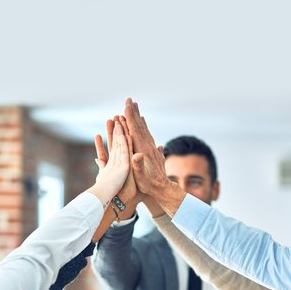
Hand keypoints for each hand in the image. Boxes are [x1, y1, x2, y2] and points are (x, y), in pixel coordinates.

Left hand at [95, 116, 142, 208]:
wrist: (120, 200)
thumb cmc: (114, 189)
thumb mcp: (104, 174)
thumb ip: (102, 165)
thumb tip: (97, 159)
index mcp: (117, 159)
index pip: (115, 142)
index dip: (114, 132)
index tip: (113, 120)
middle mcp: (122, 159)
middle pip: (118, 140)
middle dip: (118, 127)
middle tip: (116, 114)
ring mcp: (125, 161)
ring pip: (123, 142)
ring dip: (121, 130)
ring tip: (119, 118)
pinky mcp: (126, 165)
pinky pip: (127, 151)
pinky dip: (127, 142)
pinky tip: (126, 133)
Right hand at [124, 98, 185, 215]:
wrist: (164, 189)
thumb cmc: (150, 185)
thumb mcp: (142, 178)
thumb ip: (139, 166)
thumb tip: (137, 156)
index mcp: (143, 150)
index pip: (135, 130)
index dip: (130, 117)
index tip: (126, 105)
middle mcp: (148, 146)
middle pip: (140, 125)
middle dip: (133, 112)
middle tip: (129, 100)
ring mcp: (151, 148)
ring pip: (143, 128)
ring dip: (138, 117)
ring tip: (135, 107)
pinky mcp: (152, 151)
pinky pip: (146, 135)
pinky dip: (142, 126)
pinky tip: (142, 124)